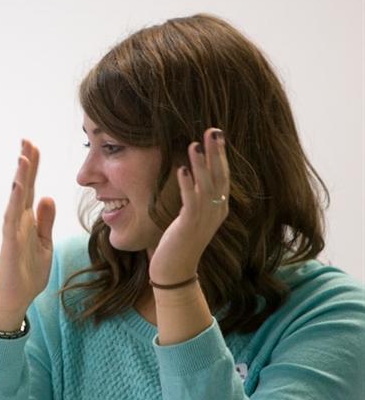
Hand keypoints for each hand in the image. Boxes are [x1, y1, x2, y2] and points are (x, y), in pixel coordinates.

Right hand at [0, 140, 55, 331]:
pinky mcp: (10, 241)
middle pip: (23, 186)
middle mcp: (19, 220)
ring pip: (17, 197)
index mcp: (29, 219)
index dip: (33, 168)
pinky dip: (16, 200)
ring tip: (23, 157)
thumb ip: (46, 221)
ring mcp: (13, 229)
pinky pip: (13, 217)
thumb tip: (48, 197)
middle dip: (26, 164)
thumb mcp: (45, 243)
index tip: (34, 147)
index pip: (32, 188)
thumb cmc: (28, 272)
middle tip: (26, 141)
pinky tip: (19, 185)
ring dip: (20, 177)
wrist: (16, 297)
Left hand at [149, 129, 229, 284]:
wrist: (175, 268)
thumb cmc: (180, 240)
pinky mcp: (190, 225)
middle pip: (220, 176)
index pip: (224, 175)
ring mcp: (205, 218)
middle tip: (214, 130)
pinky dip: (187, 184)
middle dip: (217, 152)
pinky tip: (181, 169)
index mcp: (219, 207)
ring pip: (206, 186)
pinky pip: (190, 200)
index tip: (217, 134)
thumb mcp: (191, 214)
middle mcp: (216, 211)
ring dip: (201, 164)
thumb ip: (195, 196)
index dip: (221, 155)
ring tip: (195, 144)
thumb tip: (191, 173)